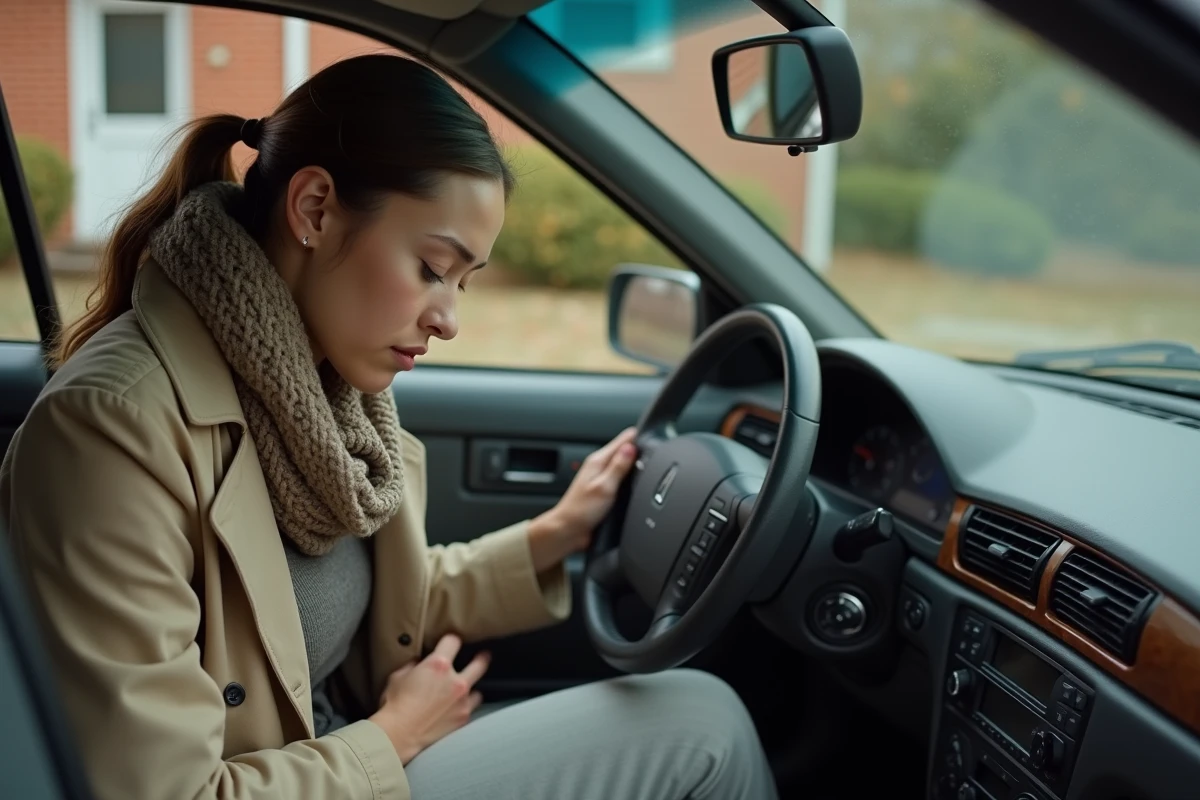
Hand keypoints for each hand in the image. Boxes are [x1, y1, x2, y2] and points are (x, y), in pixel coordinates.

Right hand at [368, 634, 488, 763]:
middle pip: (480, 663)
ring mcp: (462, 700)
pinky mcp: (463, 717)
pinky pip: (471, 708)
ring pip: (478, 690)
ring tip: (466, 691)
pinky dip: (466, 707)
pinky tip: (459, 708)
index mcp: (438, 665)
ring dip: (471, 689)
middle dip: (482, 658)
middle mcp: (455, 680)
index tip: (451, 642)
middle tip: (484, 656)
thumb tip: (419, 665)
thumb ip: (414, 667)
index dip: (451, 640)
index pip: (453, 641)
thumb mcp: (398, 677)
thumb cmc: (395, 704)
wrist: (399, 733)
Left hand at [528, 427, 638, 571]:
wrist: (568, 530)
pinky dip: (628, 478)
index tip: (650, 439)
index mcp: (598, 461)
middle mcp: (599, 467)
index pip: (622, 440)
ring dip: (633, 465)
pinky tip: (633, 482)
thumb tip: (631, 448)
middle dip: (637, 451)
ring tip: (645, 464)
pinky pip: (619, 479)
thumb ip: (618, 466)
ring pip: (622, 465)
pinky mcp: (603, 490)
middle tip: (652, 453)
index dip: (637, 438)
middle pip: (623, 451)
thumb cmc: (580, 510)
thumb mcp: (604, 487)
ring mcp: (601, 478)